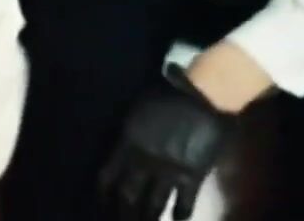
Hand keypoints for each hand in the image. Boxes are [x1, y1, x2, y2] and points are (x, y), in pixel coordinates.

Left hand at [98, 64, 234, 220]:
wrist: (201, 95)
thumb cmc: (167, 95)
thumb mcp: (137, 112)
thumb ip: (128, 134)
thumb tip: (122, 149)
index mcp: (127, 144)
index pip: (107, 176)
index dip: (103, 194)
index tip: (102, 205)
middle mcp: (143, 162)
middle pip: (128, 197)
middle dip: (123, 215)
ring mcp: (168, 171)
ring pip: (153, 205)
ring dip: (148, 219)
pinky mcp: (192, 175)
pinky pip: (184, 202)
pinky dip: (180, 214)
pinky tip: (178, 220)